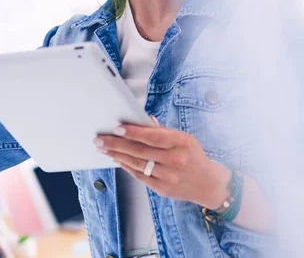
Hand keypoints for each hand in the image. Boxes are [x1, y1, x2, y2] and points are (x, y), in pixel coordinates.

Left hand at [94, 121, 231, 209]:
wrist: (209, 184)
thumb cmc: (193, 156)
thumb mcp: (184, 138)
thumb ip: (161, 131)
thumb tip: (140, 120)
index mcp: (181, 143)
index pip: (152, 136)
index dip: (132, 132)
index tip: (116, 128)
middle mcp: (175, 160)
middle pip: (140, 151)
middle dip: (116, 144)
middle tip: (99, 139)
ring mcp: (168, 176)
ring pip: (137, 164)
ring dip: (117, 155)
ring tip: (103, 149)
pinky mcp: (162, 188)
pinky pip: (139, 175)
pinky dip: (126, 166)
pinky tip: (117, 159)